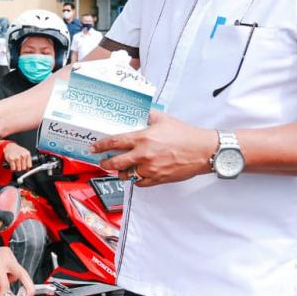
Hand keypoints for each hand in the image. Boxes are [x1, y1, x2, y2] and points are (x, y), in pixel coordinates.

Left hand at [0, 246, 34, 295]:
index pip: (4, 282)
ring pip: (18, 272)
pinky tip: (2, 273)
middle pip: (21, 273)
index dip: (3, 292)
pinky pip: (15, 267)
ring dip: (12, 279)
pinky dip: (11, 273)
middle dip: (28, 286)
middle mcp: (4, 256)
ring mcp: (8, 253)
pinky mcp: (9, 253)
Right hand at [3, 143, 31, 171]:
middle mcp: (23, 155)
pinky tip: (12, 164)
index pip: (29, 166)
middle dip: (21, 168)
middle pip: (24, 168)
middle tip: (19, 164)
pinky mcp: (11, 159)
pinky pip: (13, 168)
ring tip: (15, 163)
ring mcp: (17, 157)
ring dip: (16, 168)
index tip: (24, 166)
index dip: (26, 167)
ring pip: (18, 169)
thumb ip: (28, 160)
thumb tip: (29, 169)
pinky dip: (12, 168)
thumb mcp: (25, 153)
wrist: (10, 146)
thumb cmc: (18, 151)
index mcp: (27, 154)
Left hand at [95, 110, 215, 186]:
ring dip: (121, 172)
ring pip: (126, 175)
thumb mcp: (164, 119)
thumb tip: (140, 112)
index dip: (101, 146)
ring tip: (121, 169)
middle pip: (115, 163)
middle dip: (105, 164)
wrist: (202, 151)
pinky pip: (140, 183)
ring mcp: (150, 169)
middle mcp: (143, 155)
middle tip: (102, 162)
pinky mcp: (158, 179)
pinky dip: (136, 179)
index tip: (94, 148)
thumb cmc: (184, 134)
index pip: (115, 142)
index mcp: (143, 139)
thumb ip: (148, 115)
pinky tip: (137, 174)